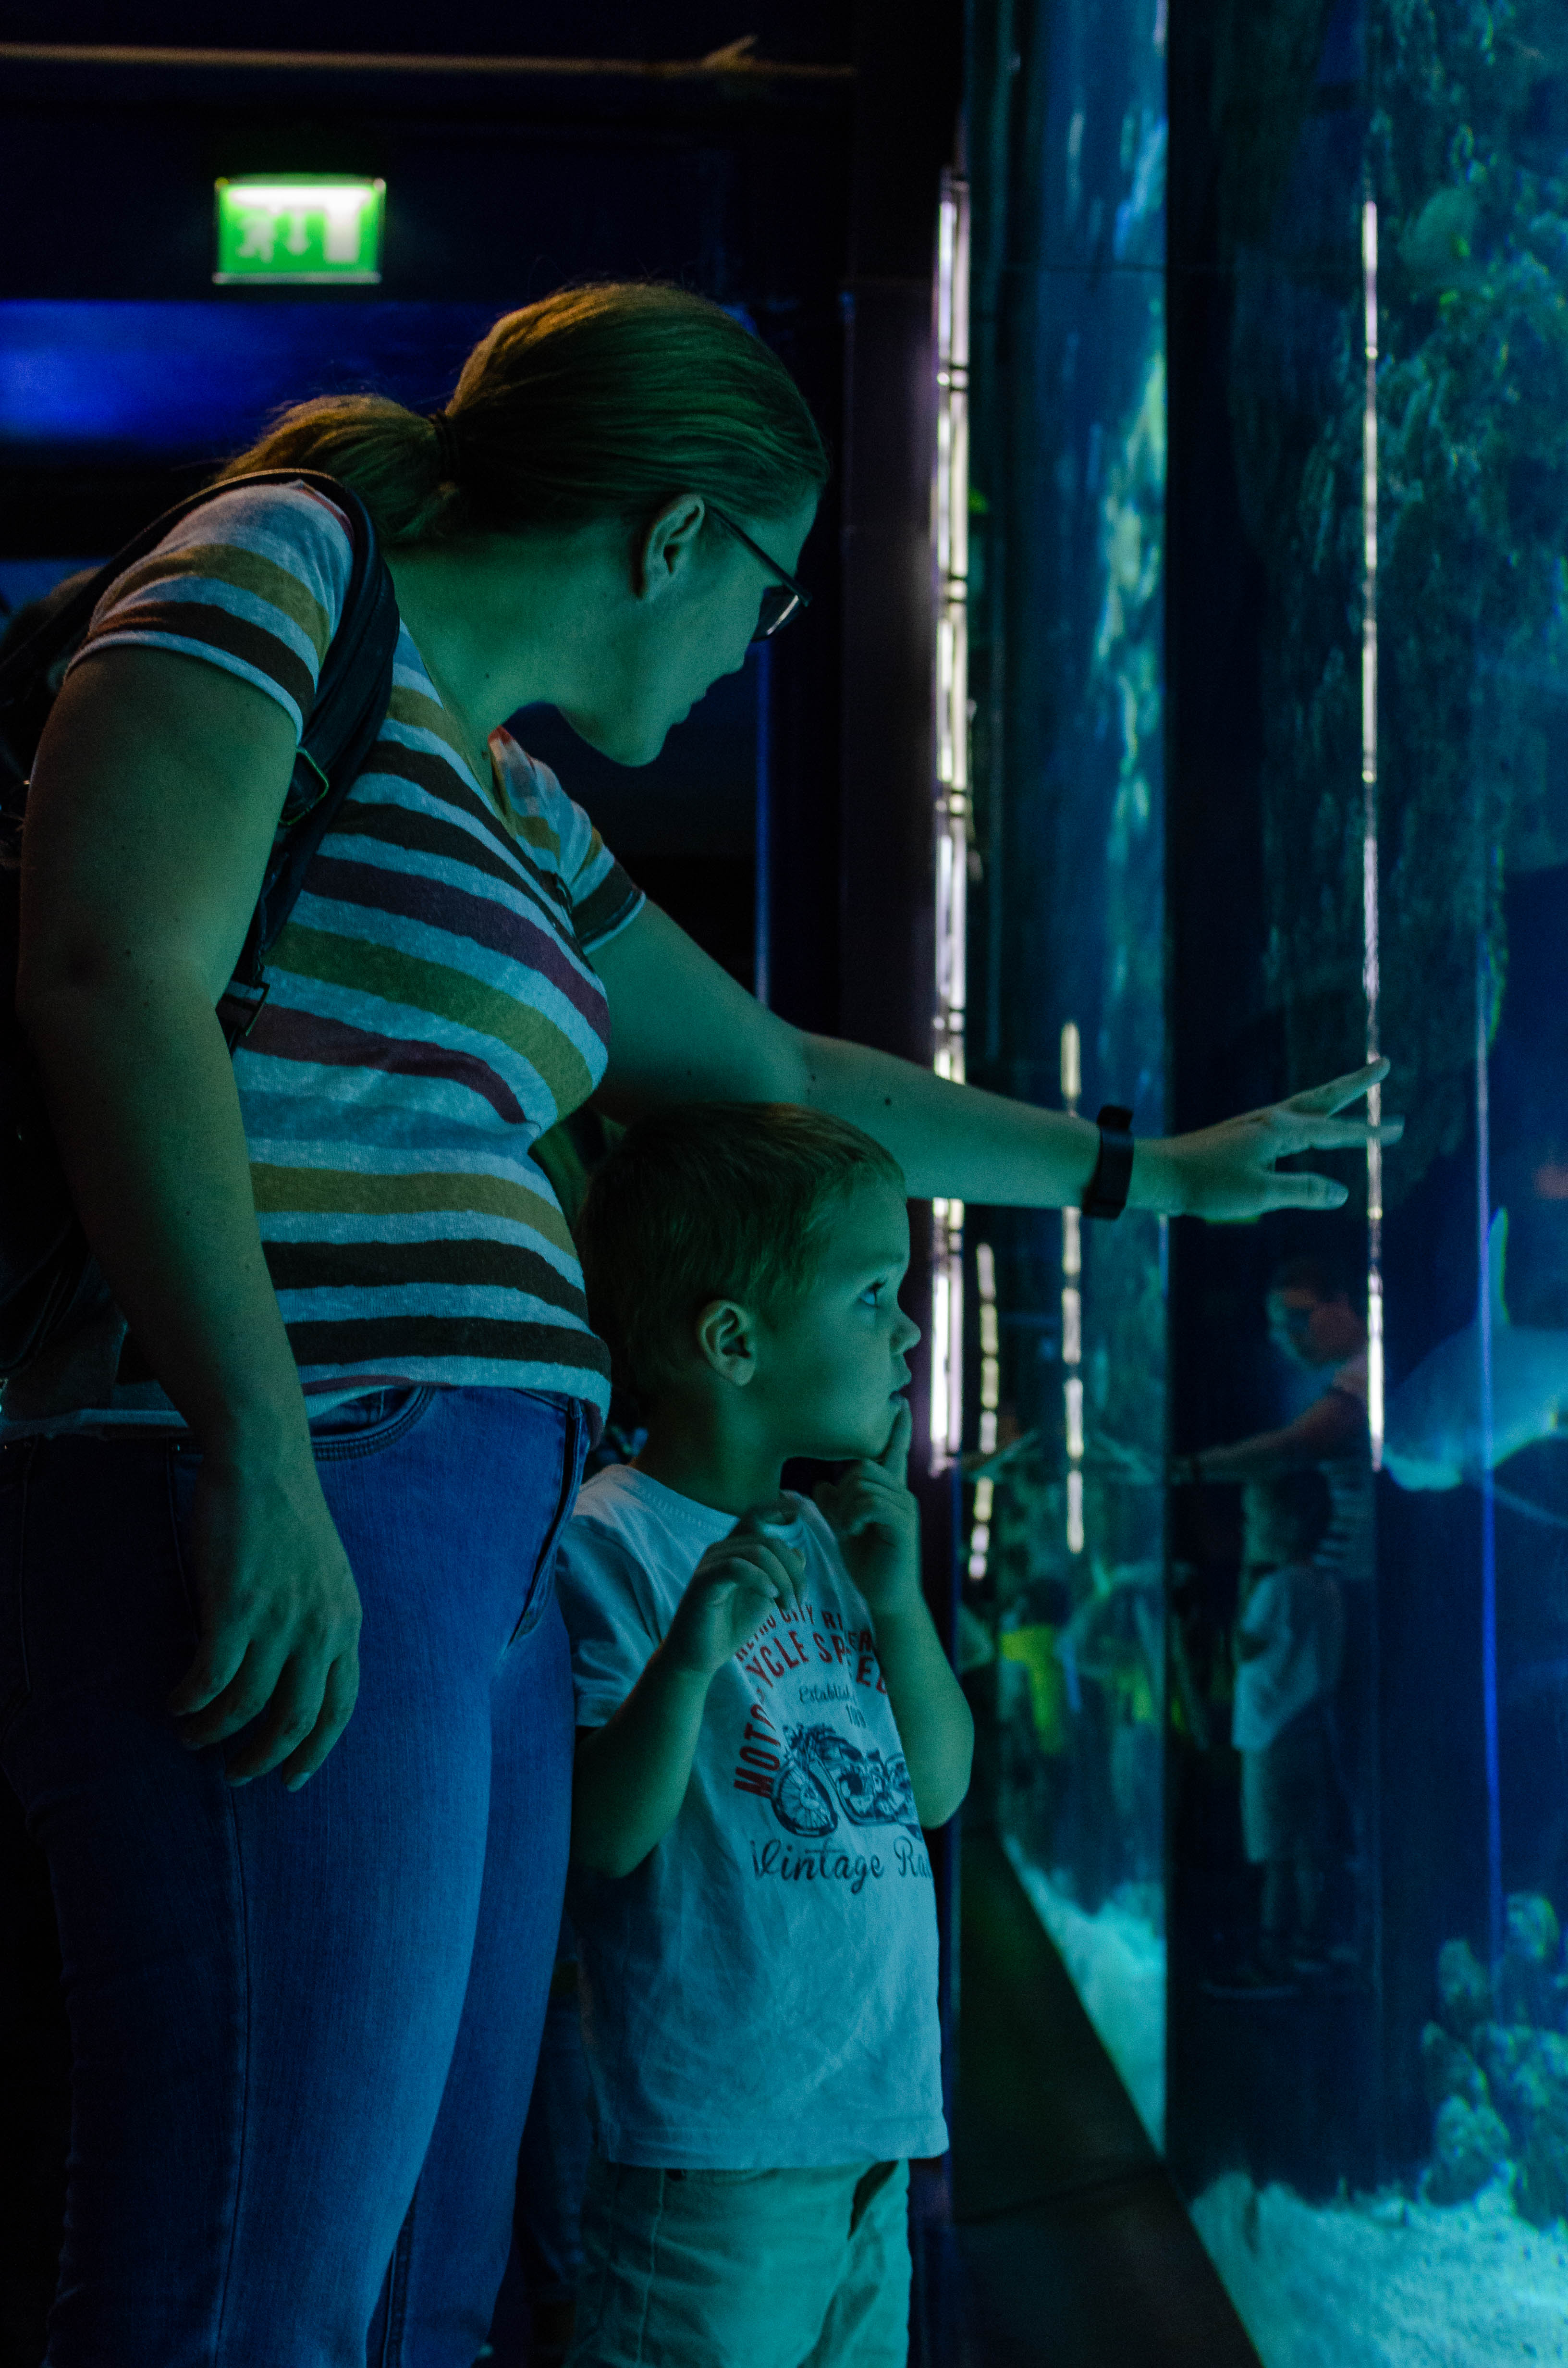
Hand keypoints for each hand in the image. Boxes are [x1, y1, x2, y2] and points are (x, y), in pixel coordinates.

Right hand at [168, 1449, 362, 1789]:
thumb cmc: (287, 1518)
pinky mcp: (236, 1607)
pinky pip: (212, 1677)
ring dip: (214, 1732)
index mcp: (346, 1623)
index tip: (292, 1779)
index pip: (341, 1708)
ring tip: (191, 1735)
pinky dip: (192, 1700)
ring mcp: (279, 1619)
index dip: (316, 1751)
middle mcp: (320, 1629)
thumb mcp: (325, 1577)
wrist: (265, 1464)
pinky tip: (177, 1703)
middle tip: (235, 1775)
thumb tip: (296, 1673)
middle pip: (296, 1720)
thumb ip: (319, 1624)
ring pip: (247, 1706)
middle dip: (263, 1759)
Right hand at [665, 1501, 805, 1678]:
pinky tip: (771, 1596)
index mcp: (736, 1550)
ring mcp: (711, 1562)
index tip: (798, 1512)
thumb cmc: (731, 1625)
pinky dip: (761, 1579)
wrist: (701, 1656)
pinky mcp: (703, 1580)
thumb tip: (799, 1551)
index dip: (776, 1509)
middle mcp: (722, 1549)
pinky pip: (737, 1567)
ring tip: (787, 1607)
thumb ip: (780, 1574)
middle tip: (798, 1603)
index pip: (755, 1517)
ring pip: (758, 1552)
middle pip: (770, 1541)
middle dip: (793, 1571)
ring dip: (783, 1580)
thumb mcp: (764, 1597)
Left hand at [813, 1400, 920, 1617]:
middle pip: (863, 1467)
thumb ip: (836, 1506)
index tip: (901, 1403)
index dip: (898, 1429)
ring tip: (848, 1530)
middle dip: (843, 1491)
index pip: (894, 1453)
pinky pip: (870, 1503)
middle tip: (841, 1521)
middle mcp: (902, 1495)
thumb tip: (821, 1485)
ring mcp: (905, 1508)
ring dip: (845, 1507)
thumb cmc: (867, 1566)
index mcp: (890, 1493)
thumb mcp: (844, 1530)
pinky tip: (852, 1532)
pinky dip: (853, 1516)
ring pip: (864, 1484)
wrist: (885, 1598)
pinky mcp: (903, 1524)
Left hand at [1146, 1059, 1403, 1220]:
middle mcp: (1272, 1120)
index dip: (1369, 1133)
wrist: (1159, 1173)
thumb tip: (1342, 1194)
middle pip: (1324, 1097)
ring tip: (1356, 1085)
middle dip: (1357, 1083)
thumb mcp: (1259, 1195)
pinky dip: (1311, 1115)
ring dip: (1334, 1095)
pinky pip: (1290, 1119)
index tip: (1399, 1129)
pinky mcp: (1245, 1134)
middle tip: (1385, 1064)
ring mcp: (1257, 1124)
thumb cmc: (1206, 1185)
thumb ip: (1302, 1192)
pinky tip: (1308, 1124)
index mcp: (1280, 1131)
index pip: (1336, 1132)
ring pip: (1306, 1104)